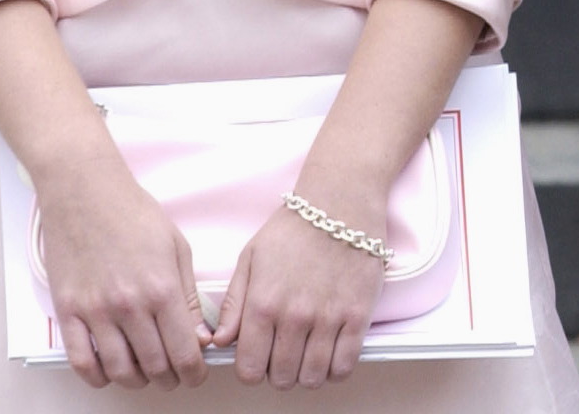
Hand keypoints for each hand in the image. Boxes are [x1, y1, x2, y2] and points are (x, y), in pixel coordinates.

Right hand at [31, 153, 211, 389]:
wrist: (87, 194)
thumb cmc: (136, 215)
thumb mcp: (177, 249)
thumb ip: (188, 298)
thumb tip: (200, 337)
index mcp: (162, 289)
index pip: (184, 351)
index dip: (194, 372)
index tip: (197, 374)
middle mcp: (129, 306)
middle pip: (154, 366)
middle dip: (170, 379)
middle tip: (175, 377)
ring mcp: (95, 312)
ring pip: (119, 370)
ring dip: (137, 381)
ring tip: (146, 375)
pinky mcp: (68, 312)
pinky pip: (81, 361)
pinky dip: (97, 376)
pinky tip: (109, 372)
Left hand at [213, 191, 389, 387]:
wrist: (341, 201)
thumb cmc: (293, 228)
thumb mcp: (250, 259)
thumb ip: (233, 304)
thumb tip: (220, 342)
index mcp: (263, 304)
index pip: (250, 369)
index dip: (252, 371)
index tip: (259, 361)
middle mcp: (295, 316)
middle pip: (282, 377)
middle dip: (278, 374)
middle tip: (284, 357)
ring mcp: (329, 317)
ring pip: (313, 377)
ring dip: (306, 375)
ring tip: (307, 357)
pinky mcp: (359, 314)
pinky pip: (345, 364)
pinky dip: (335, 370)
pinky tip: (330, 355)